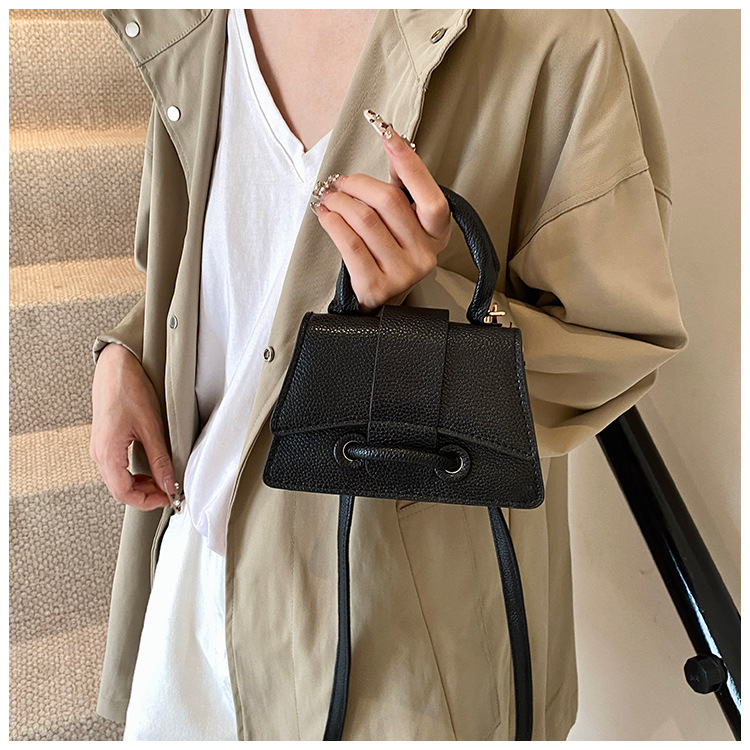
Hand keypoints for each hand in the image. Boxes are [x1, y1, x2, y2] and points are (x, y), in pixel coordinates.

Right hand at [90, 343, 176, 510]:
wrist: (115, 366)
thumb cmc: (129, 389)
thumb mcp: (151, 427)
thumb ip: (159, 459)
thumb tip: (168, 484)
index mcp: (107, 452)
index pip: (123, 493)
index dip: (146, 501)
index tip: (167, 499)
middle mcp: (98, 453)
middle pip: (119, 489)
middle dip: (145, 495)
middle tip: (168, 492)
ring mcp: (99, 447)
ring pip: (118, 480)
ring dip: (140, 485)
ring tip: (162, 481)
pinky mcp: (104, 441)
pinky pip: (116, 468)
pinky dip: (133, 474)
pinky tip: (149, 469)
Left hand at [310, 109, 450, 312]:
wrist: (381, 303)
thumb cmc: (390, 254)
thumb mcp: (405, 223)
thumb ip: (402, 187)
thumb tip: (393, 141)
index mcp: (438, 234)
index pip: (430, 197)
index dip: (410, 164)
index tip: (388, 135)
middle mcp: (425, 255)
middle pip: (389, 202)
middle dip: (358, 184)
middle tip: (340, 182)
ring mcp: (403, 273)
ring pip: (365, 221)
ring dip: (340, 202)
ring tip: (329, 198)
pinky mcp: (376, 286)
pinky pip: (350, 243)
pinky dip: (332, 223)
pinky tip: (325, 215)